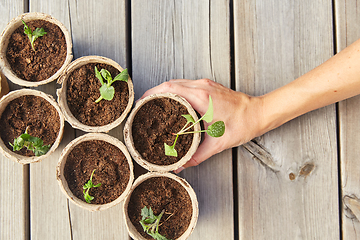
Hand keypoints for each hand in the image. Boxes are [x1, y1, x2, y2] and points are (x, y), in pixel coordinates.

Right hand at [141, 79, 263, 172]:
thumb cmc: (242, 124)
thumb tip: (181, 166)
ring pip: (179, 82)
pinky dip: (176, 91)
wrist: (259, 113)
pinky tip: (174, 102)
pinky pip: (187, 85)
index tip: (141, 102)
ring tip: (155, 103)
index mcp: (201, 96)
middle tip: (144, 105)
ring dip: (165, 90)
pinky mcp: (210, 87)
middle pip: (171, 83)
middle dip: (155, 92)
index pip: (169, 88)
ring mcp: (206, 85)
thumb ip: (197, 156)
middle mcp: (202, 86)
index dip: (152, 93)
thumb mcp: (217, 143)